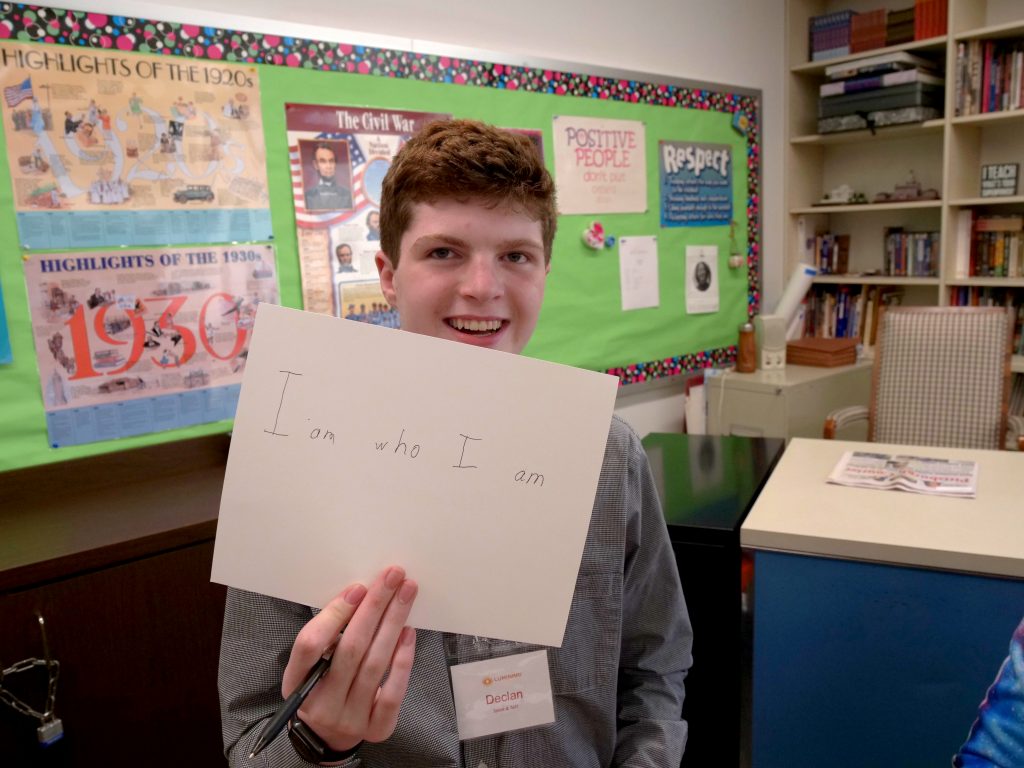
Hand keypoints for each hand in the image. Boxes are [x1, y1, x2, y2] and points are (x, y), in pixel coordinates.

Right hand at [282, 566, 417, 751]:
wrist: (330, 735)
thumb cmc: (321, 686)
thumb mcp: (310, 664)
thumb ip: (327, 635)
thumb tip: (359, 594)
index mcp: (297, 682)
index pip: (310, 646)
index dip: (335, 614)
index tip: (359, 587)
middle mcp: (322, 704)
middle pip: (351, 649)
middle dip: (374, 607)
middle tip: (393, 576)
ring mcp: (351, 719)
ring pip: (374, 665)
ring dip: (393, 623)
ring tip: (406, 594)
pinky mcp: (378, 729)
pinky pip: (393, 693)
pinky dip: (403, 661)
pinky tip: (409, 633)